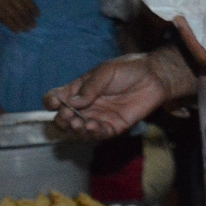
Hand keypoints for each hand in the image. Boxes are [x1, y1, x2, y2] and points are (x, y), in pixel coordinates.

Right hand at [0, 0, 37, 31]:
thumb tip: (16, 0)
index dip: (33, 7)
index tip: (38, 14)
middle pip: (22, 8)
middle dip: (29, 17)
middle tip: (34, 25)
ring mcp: (3, 2)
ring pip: (16, 15)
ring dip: (23, 23)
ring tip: (28, 29)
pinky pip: (6, 19)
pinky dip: (12, 25)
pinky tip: (17, 31)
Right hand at [44, 52, 177, 138]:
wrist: (153, 77)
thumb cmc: (128, 69)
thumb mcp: (106, 72)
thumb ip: (90, 87)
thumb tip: (72, 103)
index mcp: (78, 90)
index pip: (57, 98)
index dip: (52, 102)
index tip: (55, 103)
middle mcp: (85, 106)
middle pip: (64, 119)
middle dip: (63, 120)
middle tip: (69, 116)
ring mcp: (97, 118)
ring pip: (79, 130)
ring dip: (76, 130)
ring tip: (80, 123)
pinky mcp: (112, 127)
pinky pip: (98, 135)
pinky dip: (92, 133)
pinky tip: (92, 127)